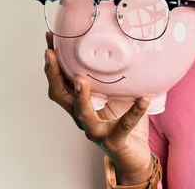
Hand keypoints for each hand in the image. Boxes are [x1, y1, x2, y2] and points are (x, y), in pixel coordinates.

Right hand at [44, 31, 154, 184]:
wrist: (133, 154)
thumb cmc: (122, 120)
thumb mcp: (117, 92)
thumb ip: (114, 76)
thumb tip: (122, 44)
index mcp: (81, 103)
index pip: (61, 80)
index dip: (53, 62)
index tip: (50, 40)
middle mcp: (83, 116)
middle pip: (60, 95)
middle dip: (54, 73)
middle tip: (52, 54)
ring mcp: (97, 129)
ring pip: (83, 113)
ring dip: (80, 96)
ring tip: (81, 79)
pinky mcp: (115, 139)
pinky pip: (124, 125)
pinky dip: (135, 111)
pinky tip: (144, 100)